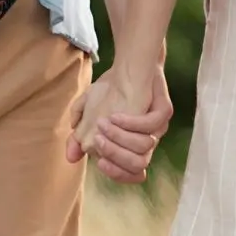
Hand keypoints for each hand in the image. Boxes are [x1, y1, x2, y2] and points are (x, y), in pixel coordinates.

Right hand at [66, 65, 171, 184]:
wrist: (131, 63)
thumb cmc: (111, 89)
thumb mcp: (89, 110)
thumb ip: (79, 134)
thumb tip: (70, 157)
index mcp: (132, 146)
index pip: (129, 173)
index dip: (116, 173)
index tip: (99, 162)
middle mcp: (147, 140)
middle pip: (138, 164)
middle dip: (115, 155)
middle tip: (97, 140)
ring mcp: (158, 127)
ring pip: (145, 147)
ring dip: (121, 138)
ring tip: (103, 123)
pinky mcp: (164, 111)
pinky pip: (151, 125)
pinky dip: (131, 123)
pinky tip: (115, 115)